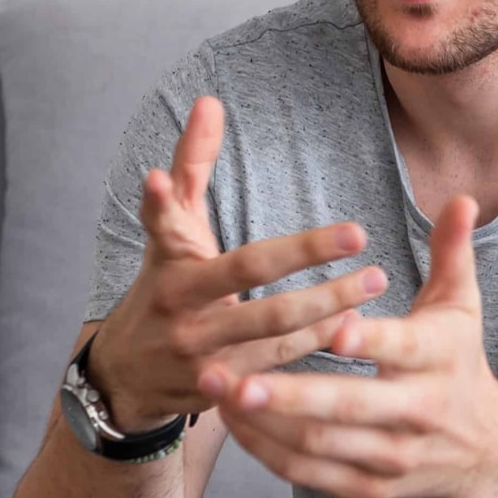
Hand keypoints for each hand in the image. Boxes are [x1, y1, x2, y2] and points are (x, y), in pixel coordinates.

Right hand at [83, 95, 388, 433]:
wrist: (124, 374)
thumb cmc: (160, 284)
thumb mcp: (170, 228)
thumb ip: (190, 165)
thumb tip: (209, 102)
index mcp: (178, 275)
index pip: (244, 262)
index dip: (291, 247)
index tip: (342, 228)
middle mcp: (187, 322)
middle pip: (268, 306)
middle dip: (325, 285)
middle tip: (372, 258)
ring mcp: (203, 363)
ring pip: (278, 342)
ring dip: (330, 315)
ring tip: (373, 285)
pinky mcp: (218, 395)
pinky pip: (276, 371)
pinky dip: (314, 349)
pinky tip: (352, 328)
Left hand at [211, 195, 497, 497]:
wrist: (483, 450)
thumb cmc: (458, 360)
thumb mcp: (462, 305)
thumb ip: (452, 252)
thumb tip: (462, 198)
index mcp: (437, 360)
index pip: (401, 349)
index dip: (370, 342)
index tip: (334, 329)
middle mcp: (417, 413)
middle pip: (348, 407)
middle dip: (286, 395)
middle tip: (231, 377)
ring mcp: (392, 456)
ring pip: (320, 444)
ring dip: (264, 422)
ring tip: (216, 390)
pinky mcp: (371, 488)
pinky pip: (312, 474)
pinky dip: (270, 452)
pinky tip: (234, 422)